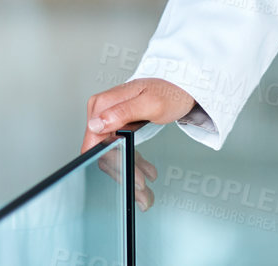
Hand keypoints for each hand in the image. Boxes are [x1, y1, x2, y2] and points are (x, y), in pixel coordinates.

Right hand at [84, 78, 194, 209]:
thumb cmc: (169, 90)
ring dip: (130, 174)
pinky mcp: (120, 126)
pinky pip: (122, 150)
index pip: (95, 144)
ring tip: (146, 192)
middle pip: (104, 153)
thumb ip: (122, 112)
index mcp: (103, 104)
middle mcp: (102, 112)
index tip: (131, 178)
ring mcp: (110, 120)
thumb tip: (96, 123)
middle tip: (142, 192)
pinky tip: (146, 173)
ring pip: (113, 155)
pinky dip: (134, 164)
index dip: (112, 163)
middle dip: (124, 175)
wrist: (182, 84)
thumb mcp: (149, 103)